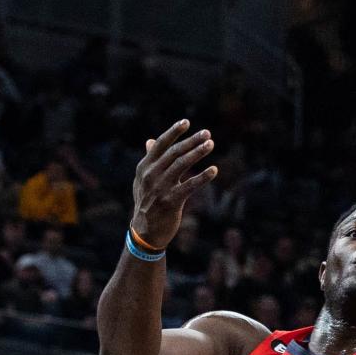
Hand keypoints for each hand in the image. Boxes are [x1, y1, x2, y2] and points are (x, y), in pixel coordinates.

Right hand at [131, 120, 217, 249]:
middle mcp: (151, 175)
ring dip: (198, 153)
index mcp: (144, 167)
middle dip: (191, 141)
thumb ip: (149, 161)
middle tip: (207, 134)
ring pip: (182, 165)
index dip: (174, 132)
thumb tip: (150, 141)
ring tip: (210, 145)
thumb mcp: (141, 181)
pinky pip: (190, 186)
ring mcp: (160, 188)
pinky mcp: (171, 202)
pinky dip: (203, 177)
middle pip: (174, 153)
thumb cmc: (147, 203)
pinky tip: (214, 170)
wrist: (144, 232)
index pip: (160, 145)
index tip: (187, 122)